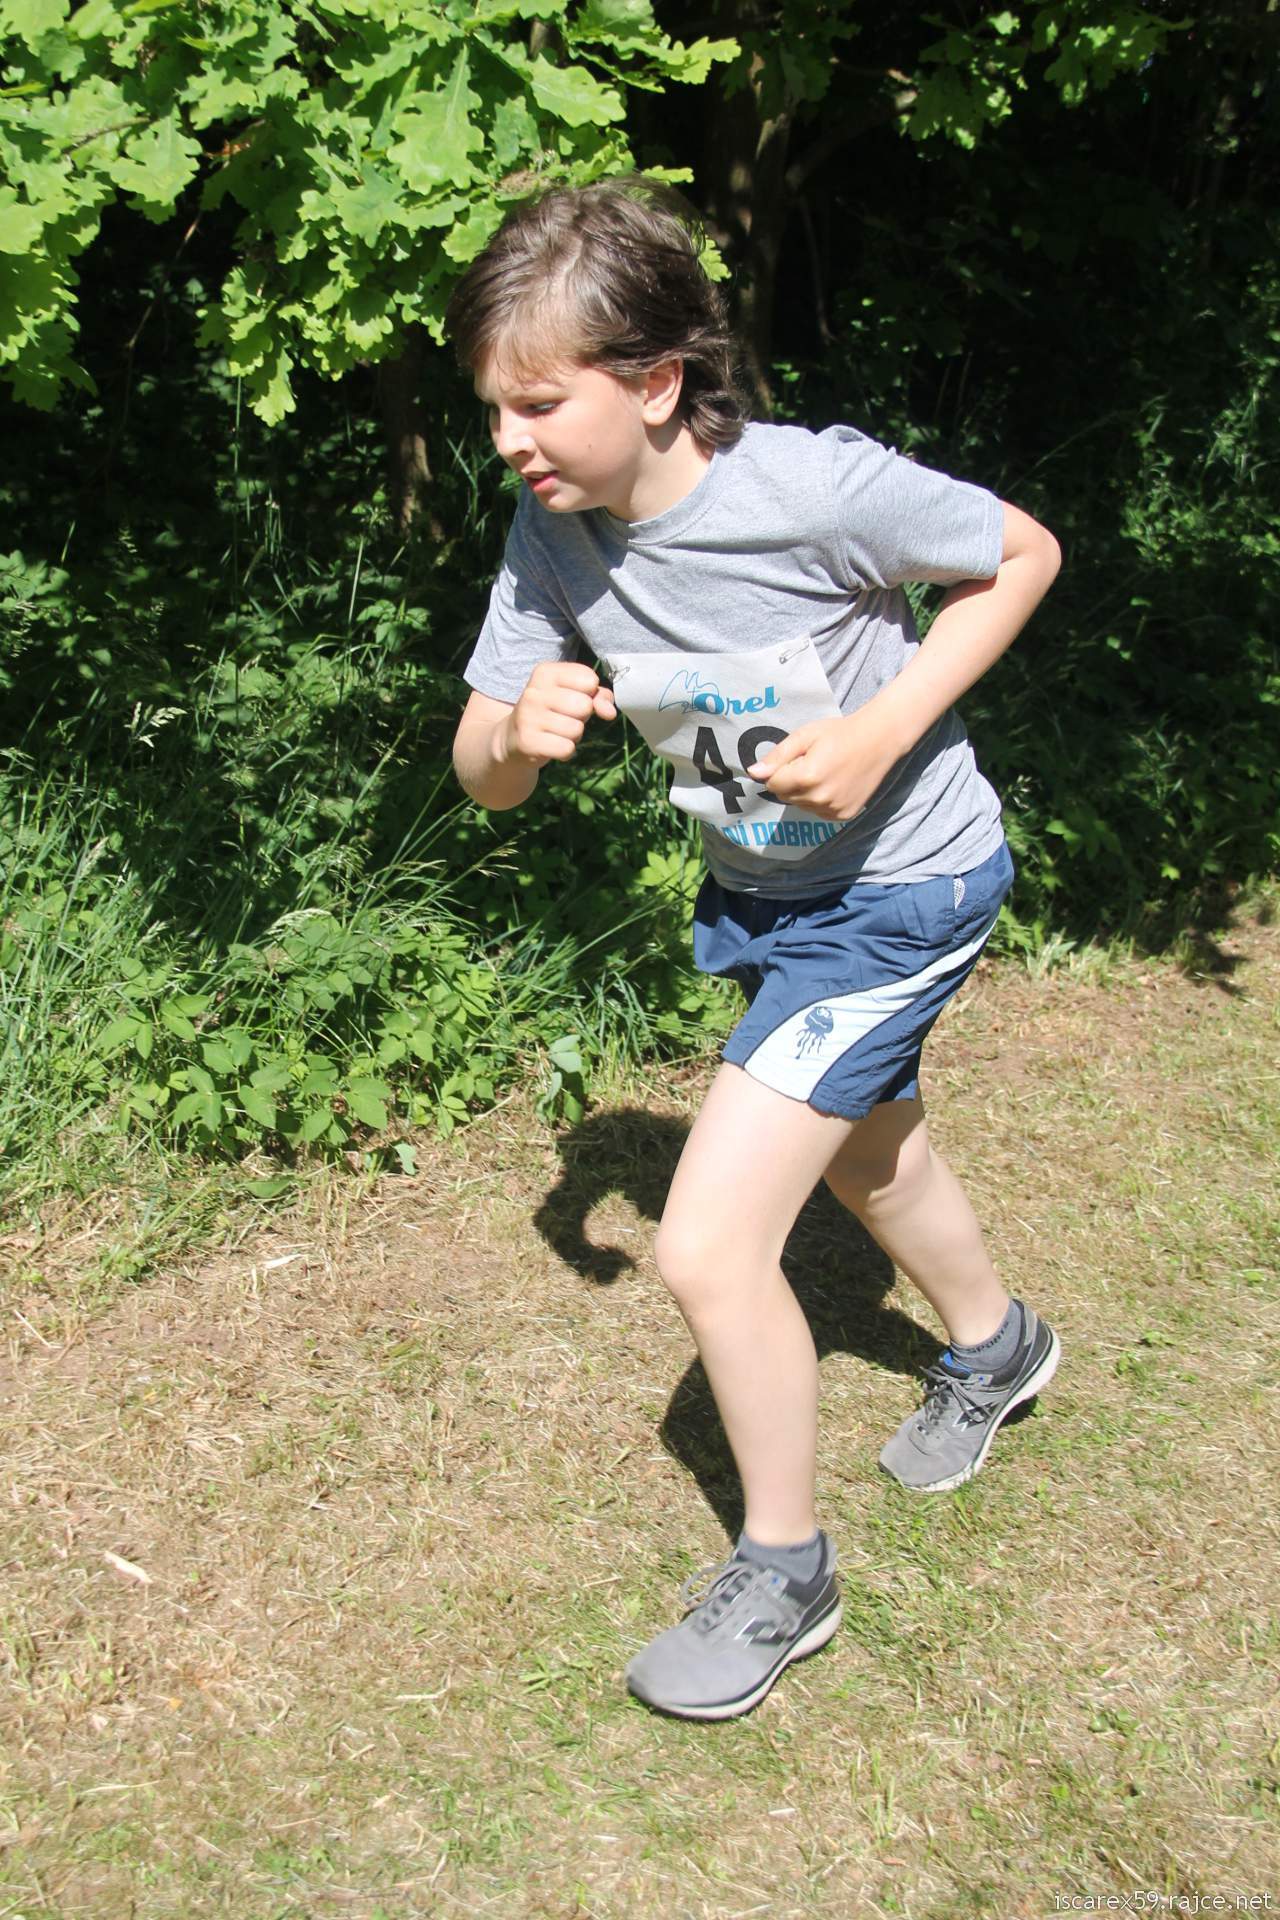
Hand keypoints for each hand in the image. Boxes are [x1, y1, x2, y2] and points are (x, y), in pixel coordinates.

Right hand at [501, 661, 615, 768]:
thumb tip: (610, 712)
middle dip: (580, 717)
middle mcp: (533, 691)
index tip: (571, 698)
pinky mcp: (528, 742)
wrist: (513, 739)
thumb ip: (598, 695)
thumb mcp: (573, 694)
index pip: (589, 680)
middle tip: (562, 718)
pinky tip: (550, 745)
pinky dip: (564, 751)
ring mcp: (528, 716)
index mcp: (545, 672)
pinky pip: (566, 749)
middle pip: (584, 706)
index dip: (588, 694)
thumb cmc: (551, 712)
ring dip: (572, 736)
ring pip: (577, 730)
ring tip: (555, 732)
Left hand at [747, 708, 901, 820]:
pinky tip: (834, 783)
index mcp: (807, 777)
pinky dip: (820, 800)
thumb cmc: (840, 733)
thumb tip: (754, 773)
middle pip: (785, 796)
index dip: (780, 769)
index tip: (798, 757)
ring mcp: (833, 810)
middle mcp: (819, 798)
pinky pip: (818, 812)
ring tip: (826, 771)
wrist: (880, 740)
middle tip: (812, 762)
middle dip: (791, 781)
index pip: (773, 783)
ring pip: (801, 805)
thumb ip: (778, 756)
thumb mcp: (805, 736)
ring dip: (805, 792)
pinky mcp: (844, 816)